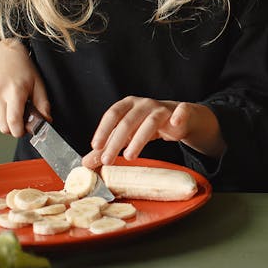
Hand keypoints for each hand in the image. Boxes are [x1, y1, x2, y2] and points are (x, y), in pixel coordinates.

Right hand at [0, 38, 48, 137]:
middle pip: (3, 127)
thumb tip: (46, 123)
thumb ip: (43, 106)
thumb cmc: (24, 70)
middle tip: (20, 119)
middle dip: (12, 127)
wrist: (4, 55)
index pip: (13, 123)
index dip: (19, 132)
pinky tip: (1, 100)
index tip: (23, 130)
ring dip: (3, 119)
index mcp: (14, 91)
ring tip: (10, 105)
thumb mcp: (38, 85)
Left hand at [82, 97, 213, 167]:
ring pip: (151, 121)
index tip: (95, 147)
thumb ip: (108, 147)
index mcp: (128, 105)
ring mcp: (163, 108)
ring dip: (139, 139)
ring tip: (130, 156)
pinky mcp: (181, 113)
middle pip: (128, 122)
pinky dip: (178, 116)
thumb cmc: (148, 125)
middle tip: (108, 160)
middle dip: (116, 142)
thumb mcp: (126, 135)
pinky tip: (174, 123)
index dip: (103, 130)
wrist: (178, 118)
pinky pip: (181, 112)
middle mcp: (144, 104)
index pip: (112, 115)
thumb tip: (86, 163)